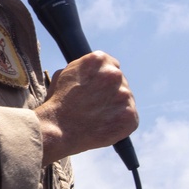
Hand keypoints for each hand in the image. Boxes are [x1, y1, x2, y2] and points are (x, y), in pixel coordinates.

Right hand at [33, 51, 138, 165]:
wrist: (58, 129)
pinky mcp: (131, 116)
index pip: (111, 65)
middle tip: (95, 106)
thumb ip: (82, 68)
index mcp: (99, 59)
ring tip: (98, 117)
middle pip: (120, 82)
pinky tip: (105, 126)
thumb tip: (91, 73)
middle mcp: (114, 74)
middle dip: (110, 93)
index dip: (102, 79)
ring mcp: (125, 95)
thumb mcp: (63, 74)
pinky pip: (130, 118)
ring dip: (115, 107)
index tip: (96, 90)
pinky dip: (120, 123)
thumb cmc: (57, 103)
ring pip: (125, 100)